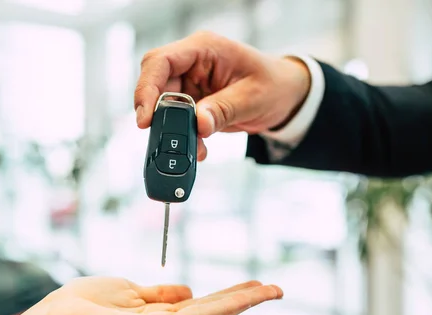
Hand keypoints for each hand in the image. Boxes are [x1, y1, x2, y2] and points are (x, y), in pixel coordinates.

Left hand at [29, 277, 282, 314]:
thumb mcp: (131, 292)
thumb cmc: (87, 305)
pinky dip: (222, 306)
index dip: (231, 295)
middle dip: (245, 300)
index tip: (254, 285)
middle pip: (213, 312)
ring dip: (242, 301)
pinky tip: (243, 297)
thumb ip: (161, 294)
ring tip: (270, 291)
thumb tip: (190, 290)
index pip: (202, 306)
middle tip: (277, 289)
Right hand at [134, 31, 310, 160]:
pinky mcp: (192, 103)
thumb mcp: (252, 98)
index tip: (146, 119)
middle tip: (165, 139)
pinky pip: (177, 121)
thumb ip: (223, 110)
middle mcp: (191, 63)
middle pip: (156, 85)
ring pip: (164, 107)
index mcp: (203, 49)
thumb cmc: (273, 85)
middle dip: (158, 115)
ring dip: (172, 131)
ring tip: (190, 148)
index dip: (147, 88)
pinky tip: (199, 148)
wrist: (285, 97)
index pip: (161, 62)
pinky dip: (184, 138)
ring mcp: (190, 83)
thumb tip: (199, 124)